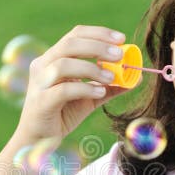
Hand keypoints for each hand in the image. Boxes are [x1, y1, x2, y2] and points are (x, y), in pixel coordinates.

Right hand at [13, 25, 133, 145]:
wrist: (39, 140)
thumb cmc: (62, 114)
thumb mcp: (90, 97)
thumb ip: (110, 87)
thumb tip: (135, 78)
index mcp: (53, 58)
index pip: (75, 35)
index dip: (98, 34)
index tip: (121, 39)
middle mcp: (42, 66)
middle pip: (70, 44)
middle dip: (98, 47)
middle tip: (119, 56)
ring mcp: (39, 83)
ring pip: (64, 64)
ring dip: (91, 68)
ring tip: (111, 78)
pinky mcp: (40, 102)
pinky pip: (63, 90)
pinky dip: (84, 88)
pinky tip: (99, 91)